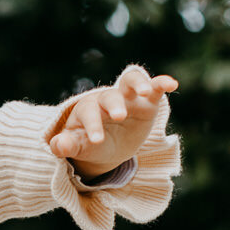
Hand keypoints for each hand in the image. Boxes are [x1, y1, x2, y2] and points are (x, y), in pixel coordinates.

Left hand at [48, 67, 176, 175]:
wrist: (108, 145)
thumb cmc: (90, 144)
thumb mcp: (80, 148)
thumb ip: (68, 145)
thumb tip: (57, 144)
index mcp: (87, 109)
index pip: (88, 112)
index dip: (92, 124)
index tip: (97, 140)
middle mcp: (107, 98)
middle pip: (109, 95)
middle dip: (114, 104)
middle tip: (119, 117)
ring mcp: (128, 98)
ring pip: (131, 81)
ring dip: (138, 83)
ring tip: (145, 92)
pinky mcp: (147, 101)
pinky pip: (155, 88)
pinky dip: (162, 82)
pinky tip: (172, 83)